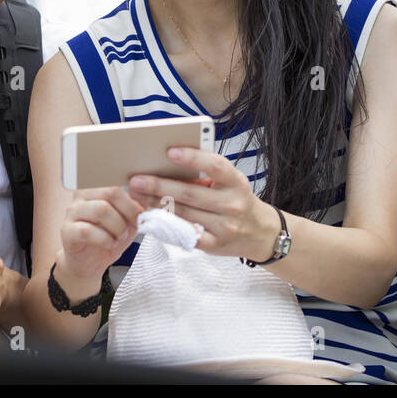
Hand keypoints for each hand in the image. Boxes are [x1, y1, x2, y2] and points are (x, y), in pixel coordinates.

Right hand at [55, 185, 144, 284]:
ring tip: (120, 236)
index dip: (134, 198)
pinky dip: (104, 239)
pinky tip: (109, 244)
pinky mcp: (67, 231)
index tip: (142, 213)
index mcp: (97, 187)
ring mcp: (72, 212)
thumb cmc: (109, 237)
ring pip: (101, 209)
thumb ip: (136, 207)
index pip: (119, 182)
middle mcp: (81, 195)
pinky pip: (87, 230)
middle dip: (128, 211)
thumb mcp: (128, 221)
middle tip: (133, 226)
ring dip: (118, 226)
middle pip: (111, 192)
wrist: (90, 263)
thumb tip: (147, 199)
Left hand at [128, 146, 278, 260]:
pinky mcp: (214, 245)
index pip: (216, 166)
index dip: (193, 158)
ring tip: (137, 195)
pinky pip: (185, 233)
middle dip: (159, 186)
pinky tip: (150, 216)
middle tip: (135, 179)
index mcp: (237, 183)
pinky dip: (166, 224)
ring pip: (183, 213)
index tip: (170, 152)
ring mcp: (224, 227)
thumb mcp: (230, 183)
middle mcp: (232, 205)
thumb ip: (205, 175)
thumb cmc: (238, 201)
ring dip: (156, 204)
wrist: (261, 233)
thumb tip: (167, 166)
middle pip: (190, 193)